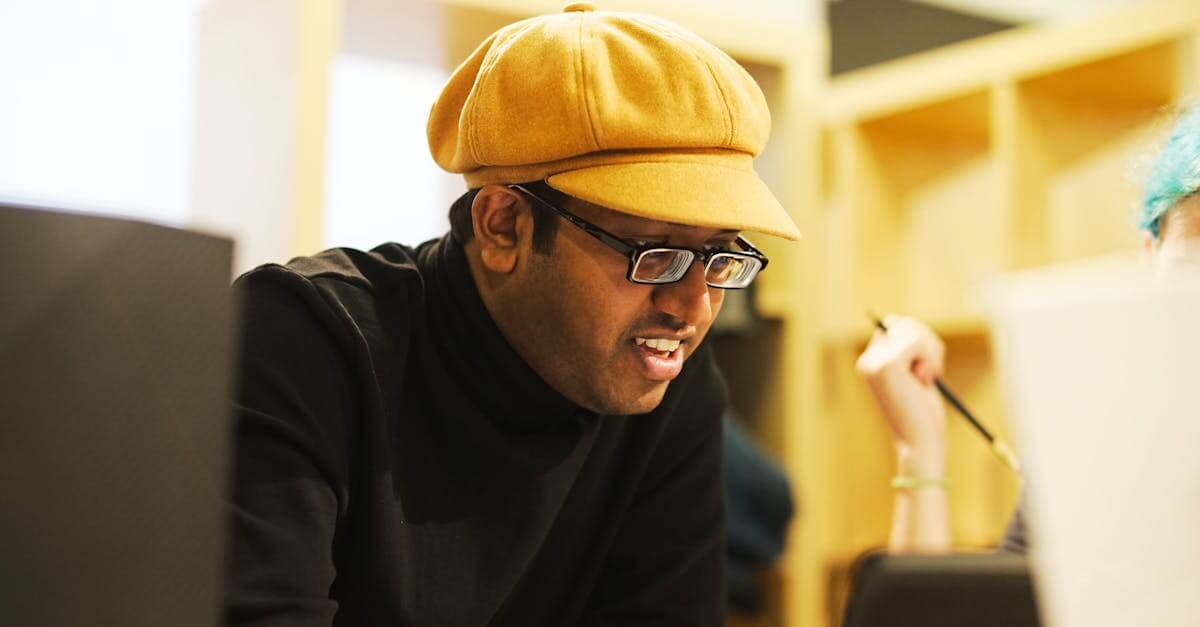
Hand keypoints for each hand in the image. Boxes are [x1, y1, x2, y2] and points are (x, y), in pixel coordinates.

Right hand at [856, 315, 946, 468]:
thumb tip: (909, 323)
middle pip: (902, 322)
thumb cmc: (922, 416)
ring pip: (911, 329)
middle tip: (931, 372)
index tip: (926, 367)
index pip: (893, 326)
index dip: (917, 338)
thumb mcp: (914, 376)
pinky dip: (931, 358)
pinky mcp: (887, 366)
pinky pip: (916, 341)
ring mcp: (874, 363)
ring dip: (931, 350)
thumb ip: (909, 351)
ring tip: (928, 378)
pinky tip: (925, 380)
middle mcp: (867, 361)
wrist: (920, 444)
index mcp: (869, 364)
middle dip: (927, 341)